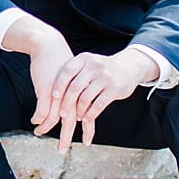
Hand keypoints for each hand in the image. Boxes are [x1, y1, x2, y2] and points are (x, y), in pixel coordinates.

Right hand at [3, 16, 78, 150]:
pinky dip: (39, 119)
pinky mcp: (46, 92)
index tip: (88, 141)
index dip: (88, 129)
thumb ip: (70, 95)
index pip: (86, 115)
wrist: (49, 47)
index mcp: (79, 94)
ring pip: (54, 119)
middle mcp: (71, 96)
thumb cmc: (58, 65)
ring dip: (46, 128)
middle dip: (66, 137)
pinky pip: (42, 112)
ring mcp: (58, 95)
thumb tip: (71, 106)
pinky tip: (35, 124)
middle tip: (62, 151)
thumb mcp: (67, 81)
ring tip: (38, 134)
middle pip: (70, 121)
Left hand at [40, 49, 155, 146]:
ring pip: (85, 98)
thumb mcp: (87, 64)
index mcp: (83, 59)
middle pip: (75, 87)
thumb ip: (73, 73)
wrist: (127, 66)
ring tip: (77, 117)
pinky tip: (86, 119)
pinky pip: (98, 105)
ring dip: (79, 111)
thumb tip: (51, 91)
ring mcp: (105, 77)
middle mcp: (94, 66)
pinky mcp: (114, 89)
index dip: (58, 85)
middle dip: (66, 103)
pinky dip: (90, 114)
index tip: (52, 96)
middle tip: (62, 114)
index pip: (67, 71)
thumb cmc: (100, 69)